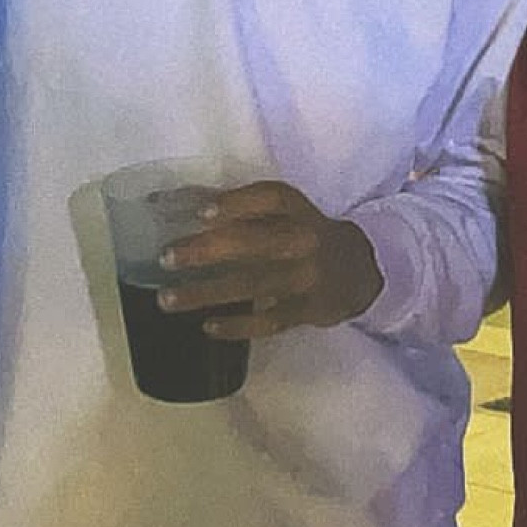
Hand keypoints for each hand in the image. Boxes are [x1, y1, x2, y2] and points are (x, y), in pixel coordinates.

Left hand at [158, 182, 383, 341]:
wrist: (359, 269)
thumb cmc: (305, 235)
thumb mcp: (284, 213)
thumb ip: (239, 208)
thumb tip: (176, 200)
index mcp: (299, 209)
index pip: (270, 199)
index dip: (236, 203)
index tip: (201, 212)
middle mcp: (305, 239)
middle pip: (255, 242)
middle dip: (207, 250)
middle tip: (167, 258)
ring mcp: (308, 277)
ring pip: (253, 285)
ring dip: (207, 293)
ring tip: (168, 299)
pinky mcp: (309, 310)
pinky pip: (269, 322)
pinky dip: (236, 326)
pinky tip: (207, 327)